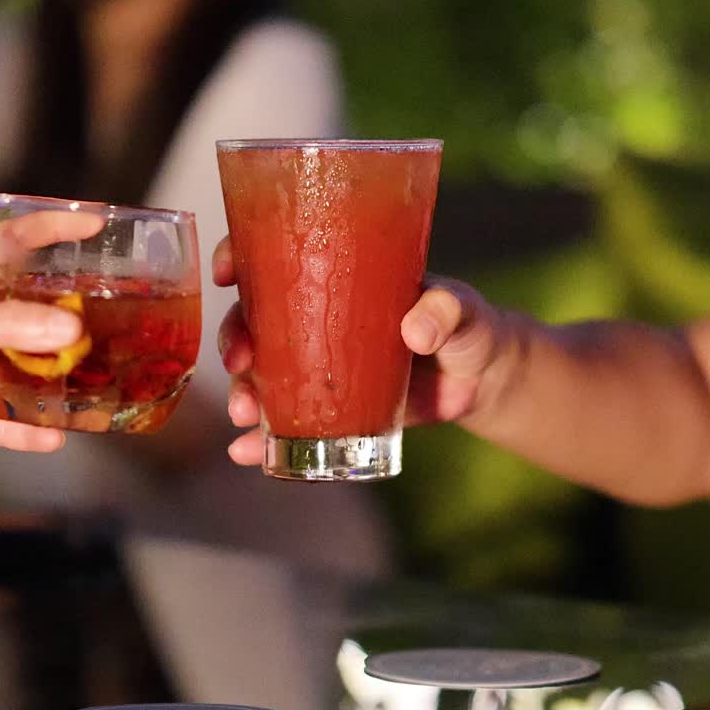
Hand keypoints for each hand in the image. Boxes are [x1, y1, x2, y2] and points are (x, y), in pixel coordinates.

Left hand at [0, 210, 104, 487]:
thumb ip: (6, 326)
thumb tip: (70, 327)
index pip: (5, 244)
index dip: (47, 228)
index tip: (92, 224)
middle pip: (27, 307)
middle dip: (67, 309)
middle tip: (109, 310)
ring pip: (27, 367)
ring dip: (58, 373)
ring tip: (97, 373)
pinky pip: (13, 422)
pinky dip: (36, 429)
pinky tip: (61, 434)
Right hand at [212, 235, 516, 464]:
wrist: (482, 380)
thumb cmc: (468, 326)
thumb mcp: (461, 308)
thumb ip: (446, 310)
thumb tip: (416, 332)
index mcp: (338, 277)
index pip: (275, 257)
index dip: (241, 257)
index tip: (227, 272)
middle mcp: (317, 318)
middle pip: (255, 320)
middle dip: (235, 340)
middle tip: (239, 363)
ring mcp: (321, 365)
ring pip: (263, 374)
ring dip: (243, 392)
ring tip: (244, 416)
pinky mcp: (332, 408)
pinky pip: (287, 421)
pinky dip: (262, 439)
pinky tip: (247, 452)